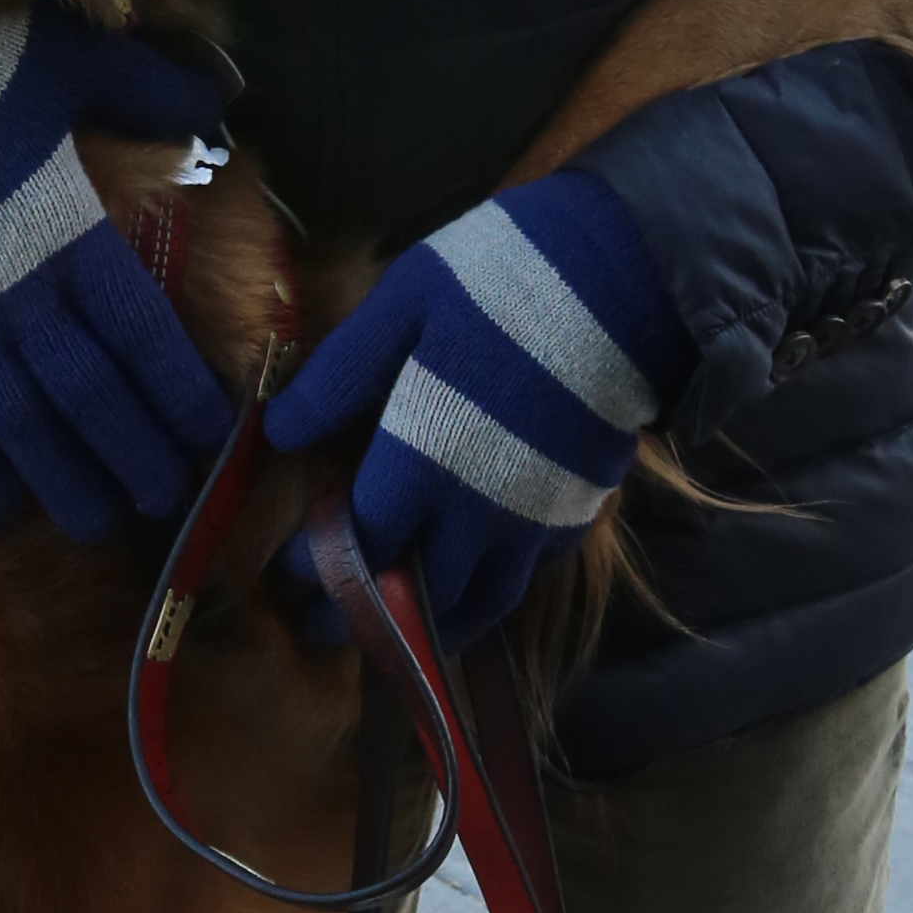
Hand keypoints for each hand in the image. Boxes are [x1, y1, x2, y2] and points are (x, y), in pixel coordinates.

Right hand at [0, 0, 234, 539]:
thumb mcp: (64, 59)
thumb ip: (145, 89)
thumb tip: (221, 99)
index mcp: (72, 231)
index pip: (144, 335)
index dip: (180, 392)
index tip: (210, 432)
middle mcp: (20, 294)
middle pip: (94, 397)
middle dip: (136, 454)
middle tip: (167, 496)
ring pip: (24, 428)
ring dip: (66, 481)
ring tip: (100, 521)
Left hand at [264, 173, 680, 645]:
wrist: (632, 279)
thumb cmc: (505, 282)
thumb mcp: (405, 303)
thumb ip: (342, 375)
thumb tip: (281, 433)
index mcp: (424, 461)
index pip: (358, 545)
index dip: (318, 570)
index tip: (288, 578)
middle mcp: (479, 512)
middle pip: (414, 595)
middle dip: (361, 619)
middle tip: (323, 628)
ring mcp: (535, 521)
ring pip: (478, 603)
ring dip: (430, 625)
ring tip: (396, 633)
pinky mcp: (580, 512)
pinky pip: (528, 578)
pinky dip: (491, 595)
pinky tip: (472, 583)